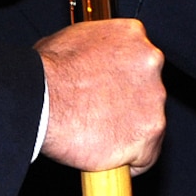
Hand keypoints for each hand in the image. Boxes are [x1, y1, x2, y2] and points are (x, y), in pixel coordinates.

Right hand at [35, 19, 165, 173]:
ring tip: (98, 134)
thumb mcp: (71, 40)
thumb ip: (96, 49)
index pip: (140, 60)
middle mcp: (150, 63)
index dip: (124, 80)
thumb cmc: (47, 72)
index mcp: (132, 36)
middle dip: (129, 104)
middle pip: (148, 90)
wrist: (41, 100)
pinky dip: (129, 160)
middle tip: (101, 114)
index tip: (112, 92)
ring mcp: (154, 99)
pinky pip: (146, 155)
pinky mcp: (150, 132)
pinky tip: (107, 155)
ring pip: (150, 122)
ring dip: (129, 131)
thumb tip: (89, 59)